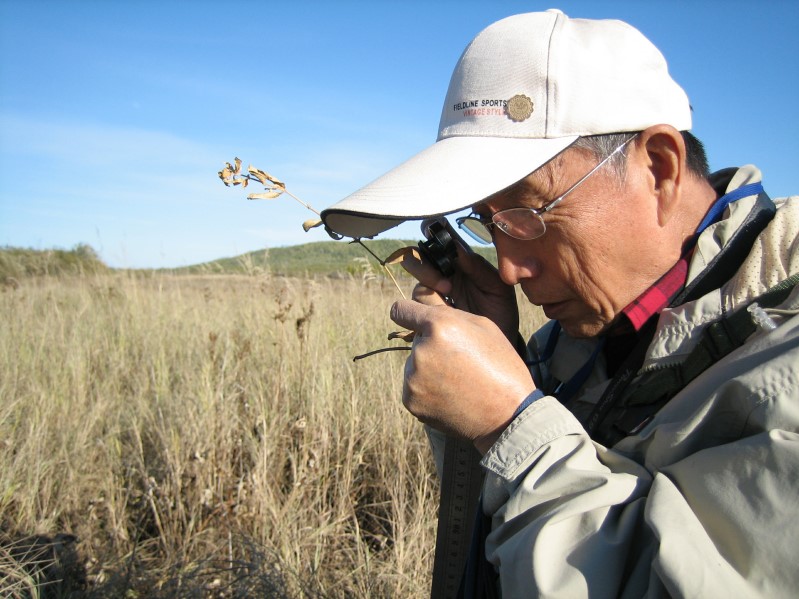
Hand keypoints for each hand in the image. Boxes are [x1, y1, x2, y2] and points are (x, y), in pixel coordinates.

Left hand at [390, 298, 535, 453]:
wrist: (509, 414)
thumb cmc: (501, 365)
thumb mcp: (482, 325)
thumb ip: (447, 314)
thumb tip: (419, 314)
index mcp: (439, 325)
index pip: (400, 310)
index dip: (409, 314)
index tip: (416, 321)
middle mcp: (421, 350)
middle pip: (415, 340)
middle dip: (430, 345)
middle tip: (459, 360)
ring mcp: (413, 378)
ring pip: (414, 364)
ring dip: (429, 368)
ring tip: (458, 381)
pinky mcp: (411, 401)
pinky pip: (413, 387)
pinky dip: (428, 390)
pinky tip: (452, 396)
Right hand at [401, 224, 518, 341]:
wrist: (500, 346)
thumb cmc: (502, 315)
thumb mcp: (499, 289)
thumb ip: (479, 268)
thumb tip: (457, 249)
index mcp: (462, 265)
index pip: (443, 243)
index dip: (434, 232)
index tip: (431, 228)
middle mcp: (445, 277)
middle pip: (420, 260)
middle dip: (424, 264)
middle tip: (445, 278)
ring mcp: (436, 297)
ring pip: (418, 283)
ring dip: (429, 282)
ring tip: (449, 291)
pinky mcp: (429, 315)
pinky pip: (417, 305)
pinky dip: (428, 303)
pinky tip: (445, 308)